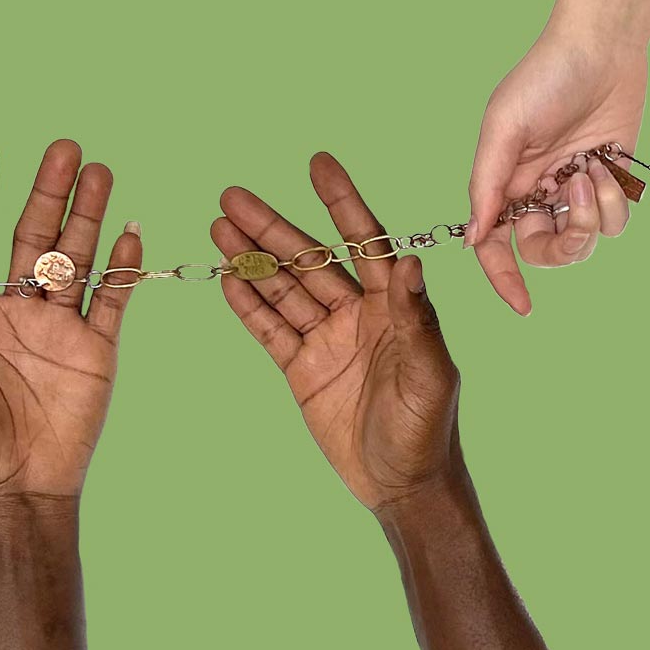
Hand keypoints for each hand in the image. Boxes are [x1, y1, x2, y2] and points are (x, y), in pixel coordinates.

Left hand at [0, 140, 141, 503]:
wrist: (12, 494)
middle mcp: (15, 312)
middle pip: (31, 237)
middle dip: (48, 191)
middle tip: (64, 147)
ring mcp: (58, 329)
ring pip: (75, 257)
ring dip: (88, 214)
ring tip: (99, 170)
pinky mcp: (95, 350)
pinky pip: (110, 299)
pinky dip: (121, 266)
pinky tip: (128, 232)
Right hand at [215, 153, 459, 512]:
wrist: (404, 485)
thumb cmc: (430, 430)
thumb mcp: (430, 374)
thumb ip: (416, 319)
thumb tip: (408, 265)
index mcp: (394, 306)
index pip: (364, 242)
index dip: (342, 203)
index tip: (318, 164)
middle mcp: (359, 314)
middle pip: (309, 260)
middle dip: (272, 228)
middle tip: (233, 195)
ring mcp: (328, 340)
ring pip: (283, 289)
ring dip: (251, 259)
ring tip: (219, 225)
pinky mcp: (303, 370)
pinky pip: (270, 330)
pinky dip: (247, 305)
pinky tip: (225, 276)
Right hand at [465, 28, 642, 315]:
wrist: (602, 46)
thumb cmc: (544, 77)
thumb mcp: (504, 128)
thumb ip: (487, 185)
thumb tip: (475, 238)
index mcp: (504, 183)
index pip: (496, 245)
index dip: (504, 278)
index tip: (523, 304)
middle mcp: (538, 192)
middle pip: (544, 252)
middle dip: (563, 244)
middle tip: (573, 213)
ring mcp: (576, 188)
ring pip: (585, 239)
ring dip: (590, 211)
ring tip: (591, 169)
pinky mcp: (612, 180)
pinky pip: (615, 219)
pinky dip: (614, 198)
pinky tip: (608, 162)